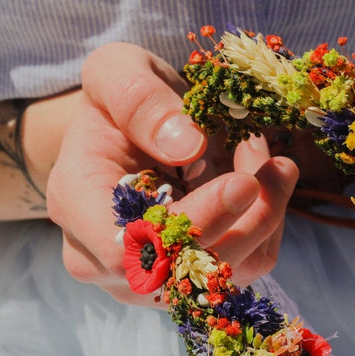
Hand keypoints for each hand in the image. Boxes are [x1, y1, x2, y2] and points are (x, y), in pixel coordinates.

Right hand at [46, 42, 297, 303]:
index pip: (129, 245)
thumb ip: (139, 99)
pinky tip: (267, 186)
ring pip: (224, 273)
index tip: (244, 182)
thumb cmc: (118, 103)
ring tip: (276, 166)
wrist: (127, 136)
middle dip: (246, 216)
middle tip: (279, 166)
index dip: (192, 222)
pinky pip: (245, 267)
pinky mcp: (190, 282)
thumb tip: (186, 145)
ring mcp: (149, 282)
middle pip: (186, 267)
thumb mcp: (118, 72)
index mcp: (75, 207)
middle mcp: (104, 261)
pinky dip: (266, 226)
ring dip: (264, 218)